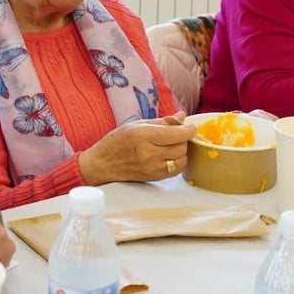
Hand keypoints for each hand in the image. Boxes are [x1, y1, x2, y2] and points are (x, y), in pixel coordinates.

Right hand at [78, 112, 194, 185]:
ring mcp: (151, 168)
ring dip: (182, 152)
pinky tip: (169, 156)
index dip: (189, 130)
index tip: (191, 127)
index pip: (176, 134)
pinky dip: (177, 162)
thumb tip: (182, 117)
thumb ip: (162, 121)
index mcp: (143, 135)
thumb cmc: (116, 142)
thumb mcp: (137, 124)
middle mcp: (148, 153)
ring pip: (181, 160)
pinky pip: (175, 170)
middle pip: (181, 147)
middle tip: (178, 134)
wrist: (102, 164)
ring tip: (172, 145)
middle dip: (184, 140)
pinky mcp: (153, 177)